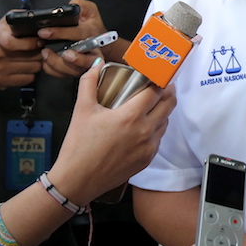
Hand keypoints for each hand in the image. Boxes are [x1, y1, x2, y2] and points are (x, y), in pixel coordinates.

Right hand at [0, 16, 42, 88]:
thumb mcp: (3, 23)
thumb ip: (18, 17)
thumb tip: (35, 18)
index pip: (13, 43)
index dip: (30, 43)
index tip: (39, 42)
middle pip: (28, 57)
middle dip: (39, 53)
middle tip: (41, 50)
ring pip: (31, 69)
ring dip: (37, 64)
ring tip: (35, 59)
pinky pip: (26, 80)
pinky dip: (31, 74)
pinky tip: (27, 68)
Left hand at [39, 0, 118, 77]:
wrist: (102, 42)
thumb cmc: (93, 25)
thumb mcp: (90, 10)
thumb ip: (80, 6)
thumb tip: (68, 8)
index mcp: (92, 33)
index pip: (77, 34)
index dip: (60, 33)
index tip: (44, 32)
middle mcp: (92, 51)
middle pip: (78, 60)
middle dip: (59, 57)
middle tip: (45, 51)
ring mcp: (85, 63)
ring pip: (71, 70)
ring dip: (55, 64)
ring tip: (44, 54)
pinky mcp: (78, 70)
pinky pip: (64, 75)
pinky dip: (53, 71)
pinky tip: (46, 63)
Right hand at [47, 61, 175, 204]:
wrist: (77, 181)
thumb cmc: (79, 146)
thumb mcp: (82, 109)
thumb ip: (89, 82)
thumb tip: (96, 64)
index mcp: (131, 116)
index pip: (156, 91)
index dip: (159, 80)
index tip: (157, 74)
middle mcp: (145, 131)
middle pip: (168, 105)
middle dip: (167, 92)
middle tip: (160, 85)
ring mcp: (148, 148)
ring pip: (165, 122)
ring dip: (162, 111)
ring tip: (151, 104)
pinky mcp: (146, 160)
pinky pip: (158, 139)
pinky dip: (156, 128)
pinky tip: (144, 125)